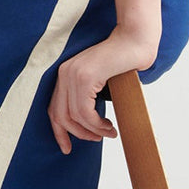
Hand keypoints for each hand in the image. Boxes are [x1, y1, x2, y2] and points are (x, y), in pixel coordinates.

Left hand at [47, 26, 158, 154]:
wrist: (135, 40)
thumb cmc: (123, 60)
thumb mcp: (100, 80)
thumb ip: (89, 96)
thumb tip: (86, 124)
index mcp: (65, 74)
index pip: (53, 109)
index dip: (59, 132)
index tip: (67, 148)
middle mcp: (64, 73)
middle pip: (60, 116)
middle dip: (77, 134)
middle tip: (96, 140)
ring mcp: (73, 74)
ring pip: (75, 117)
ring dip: (93, 130)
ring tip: (109, 132)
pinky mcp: (85, 77)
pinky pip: (85, 112)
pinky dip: (97, 124)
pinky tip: (109, 126)